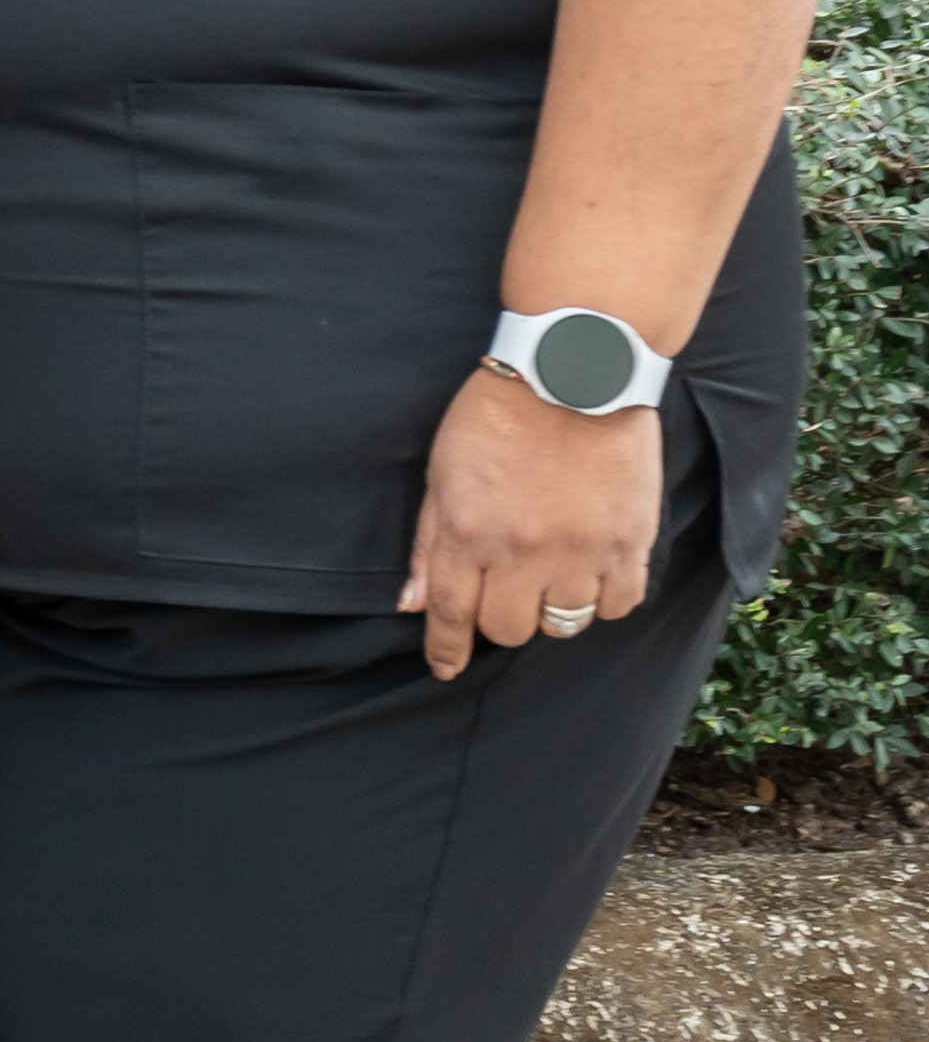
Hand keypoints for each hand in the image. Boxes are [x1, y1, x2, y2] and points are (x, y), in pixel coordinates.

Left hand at [404, 363, 660, 681]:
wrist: (575, 374)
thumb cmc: (498, 415)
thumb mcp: (442, 470)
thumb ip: (427, 542)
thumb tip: (412, 604)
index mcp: (467, 532)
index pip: (451, 613)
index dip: (447, 649)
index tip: (445, 667)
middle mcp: (521, 551)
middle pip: (508, 628)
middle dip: (501, 618)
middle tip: (506, 590)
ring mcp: (579, 551)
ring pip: (564, 623)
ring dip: (552, 608)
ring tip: (551, 575)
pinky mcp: (630, 543)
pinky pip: (619, 604)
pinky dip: (604, 598)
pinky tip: (592, 574)